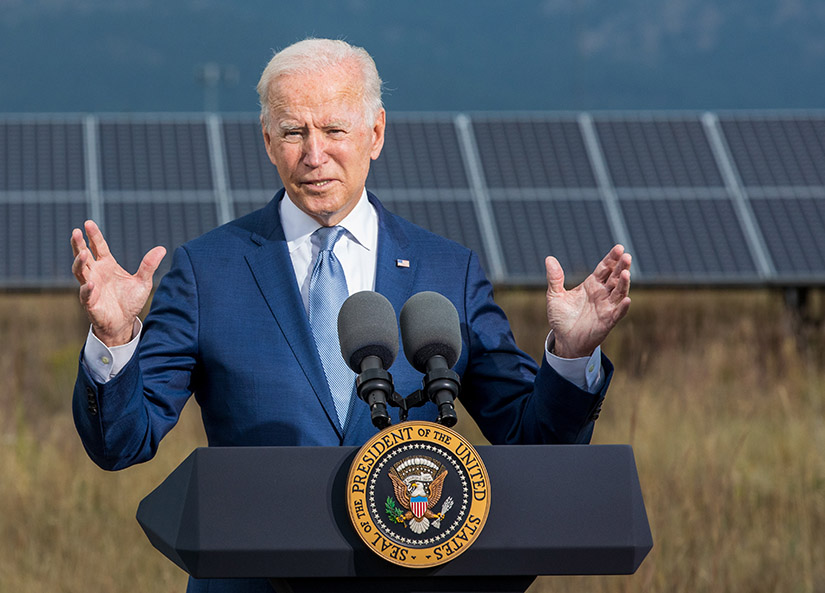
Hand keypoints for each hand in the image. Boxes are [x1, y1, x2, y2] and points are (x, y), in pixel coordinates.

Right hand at [71, 220, 165, 346]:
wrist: (124, 323)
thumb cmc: (130, 301)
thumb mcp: (143, 282)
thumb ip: (149, 265)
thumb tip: (162, 248)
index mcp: (107, 265)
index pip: (98, 247)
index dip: (93, 235)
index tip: (88, 223)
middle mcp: (96, 273)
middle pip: (83, 255)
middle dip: (78, 244)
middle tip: (75, 232)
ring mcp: (91, 287)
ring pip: (80, 272)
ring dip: (79, 262)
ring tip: (82, 253)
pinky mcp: (90, 302)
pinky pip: (86, 294)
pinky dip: (87, 289)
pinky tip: (91, 284)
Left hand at [545, 245, 630, 358]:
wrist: (564, 340)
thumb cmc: (562, 318)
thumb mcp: (555, 296)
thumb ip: (554, 278)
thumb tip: (549, 258)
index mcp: (591, 284)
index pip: (604, 268)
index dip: (612, 258)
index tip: (619, 248)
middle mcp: (602, 294)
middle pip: (615, 277)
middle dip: (621, 266)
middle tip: (626, 255)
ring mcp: (606, 307)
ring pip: (619, 292)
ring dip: (623, 283)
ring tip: (626, 273)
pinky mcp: (608, 321)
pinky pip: (618, 313)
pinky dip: (623, 307)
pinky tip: (627, 299)